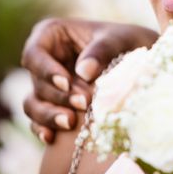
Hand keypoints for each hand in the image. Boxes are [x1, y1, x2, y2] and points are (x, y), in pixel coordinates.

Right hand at [21, 17, 157, 142]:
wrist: (138, 62)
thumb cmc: (124, 41)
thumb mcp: (117, 39)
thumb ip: (101, 50)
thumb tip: (84, 72)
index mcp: (51, 35)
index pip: (34, 54)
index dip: (45, 70)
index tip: (66, 82)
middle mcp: (43, 60)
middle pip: (36, 82)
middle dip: (58, 96)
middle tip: (83, 103)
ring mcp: (45, 84)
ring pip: (33, 104)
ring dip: (49, 115)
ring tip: (70, 122)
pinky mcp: (52, 105)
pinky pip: (39, 120)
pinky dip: (44, 128)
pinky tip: (51, 139)